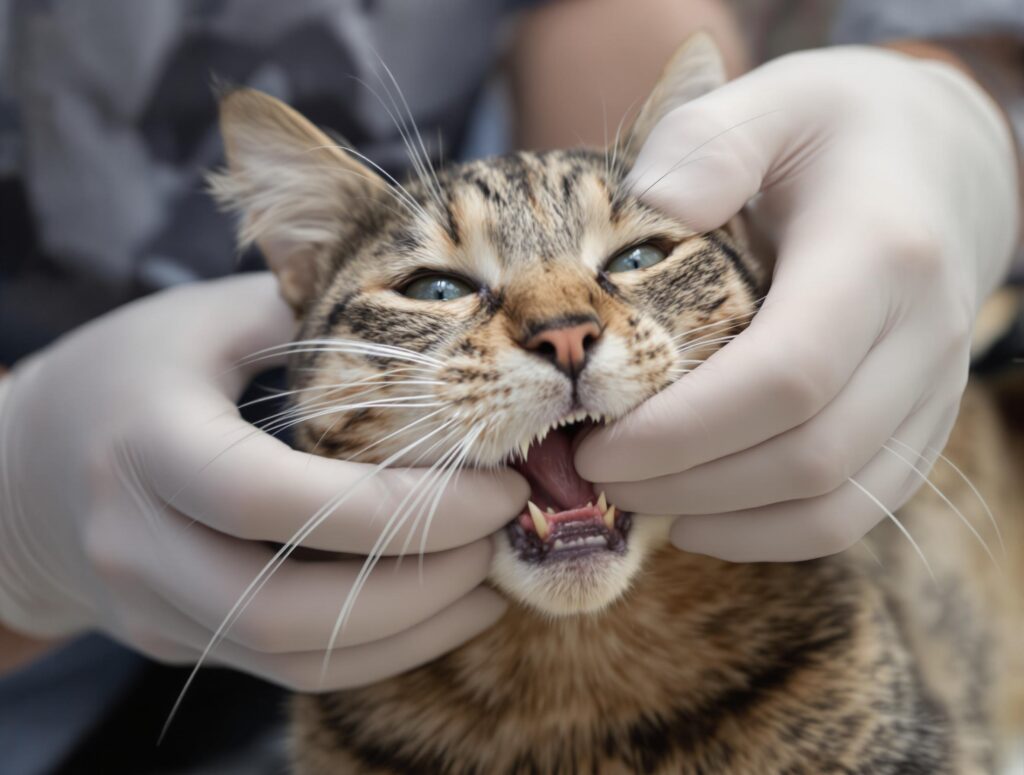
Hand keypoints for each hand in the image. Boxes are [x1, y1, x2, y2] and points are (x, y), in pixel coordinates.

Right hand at [0, 273, 527, 689]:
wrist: (18, 474)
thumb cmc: (128, 371)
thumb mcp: (206, 321)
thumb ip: (306, 309)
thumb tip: (439, 308)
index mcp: (145, 443)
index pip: (275, 500)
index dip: (400, 506)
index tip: (497, 484)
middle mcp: (139, 545)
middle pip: (288, 609)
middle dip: (421, 582)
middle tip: (506, 532)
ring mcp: (155, 609)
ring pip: (299, 657)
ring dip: (416, 627)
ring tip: (496, 574)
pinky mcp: (183, 642)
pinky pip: (292, 667)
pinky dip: (382, 648)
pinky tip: (447, 605)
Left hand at [576, 46, 1018, 560]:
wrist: (945, 162)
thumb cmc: (840, 131)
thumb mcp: (775, 100)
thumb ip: (709, 143)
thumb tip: (651, 209)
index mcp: (879, 252)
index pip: (785, 375)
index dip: (682, 429)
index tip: (594, 440)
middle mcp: (922, 335)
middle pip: (806, 456)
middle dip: (684, 481)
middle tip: (592, 472)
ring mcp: (933, 390)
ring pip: (835, 503)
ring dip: (722, 518)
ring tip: (634, 499)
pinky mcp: (922, 426)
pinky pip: (856, 512)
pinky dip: (770, 533)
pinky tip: (698, 517)